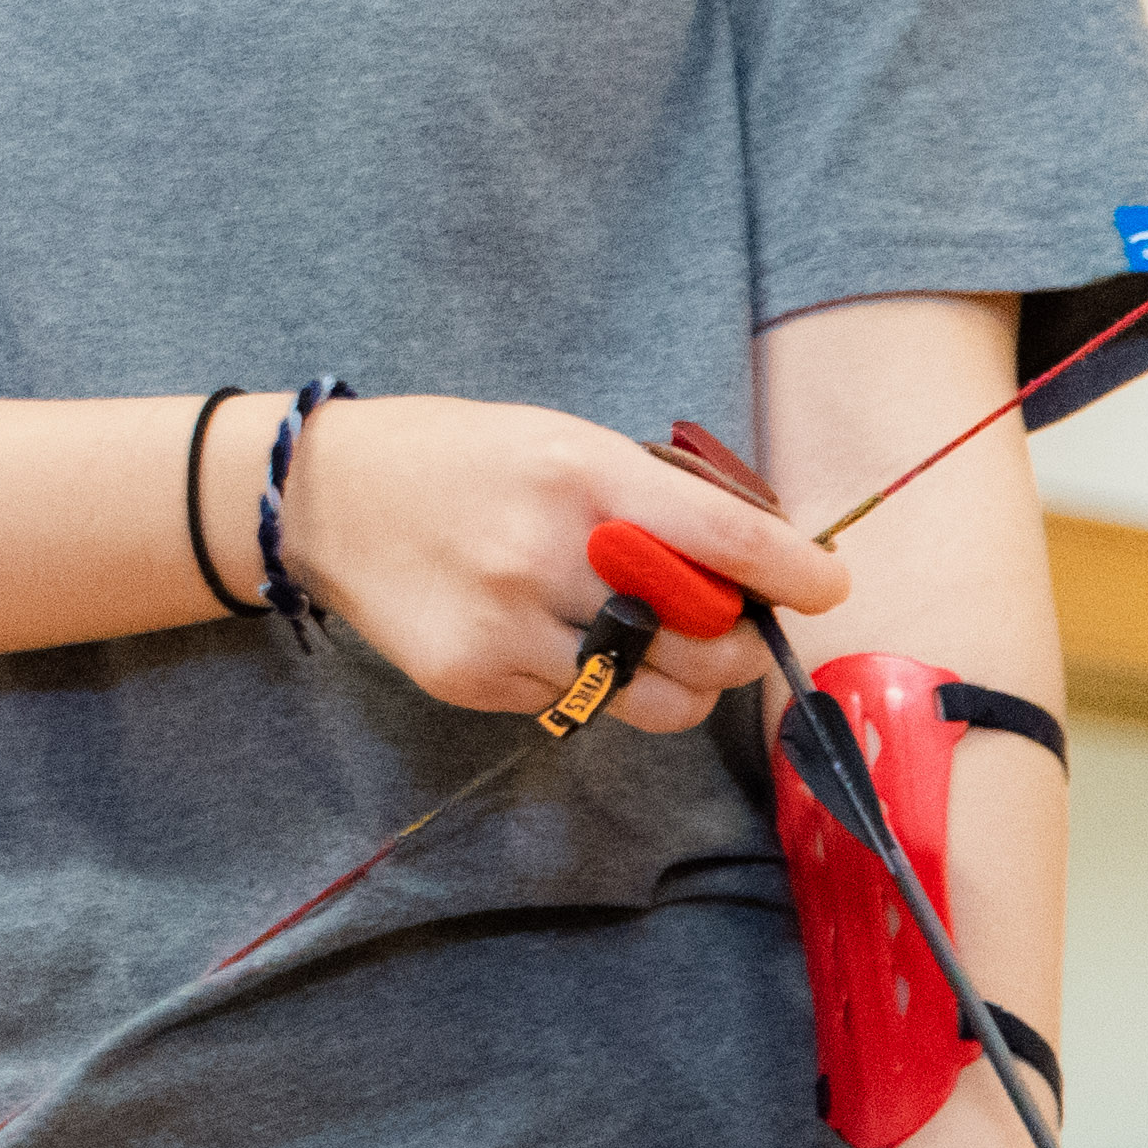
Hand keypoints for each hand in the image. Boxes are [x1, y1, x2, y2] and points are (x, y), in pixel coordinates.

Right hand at [278, 397, 833, 731]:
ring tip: (657, 648)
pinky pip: (579, 706)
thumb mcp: (561, 441)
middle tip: (730, 627)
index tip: (823, 586)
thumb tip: (757, 564)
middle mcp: (543, 553)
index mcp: (577, 473)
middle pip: (703, 640)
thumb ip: (651, 501)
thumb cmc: (461, 457)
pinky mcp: (473, 679)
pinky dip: (594, 684)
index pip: (724, 539)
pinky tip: (556, 639)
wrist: (324, 496)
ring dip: (682, 683)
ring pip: (653, 698)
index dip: (795, 573)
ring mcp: (504, 626)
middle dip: (738, 642)